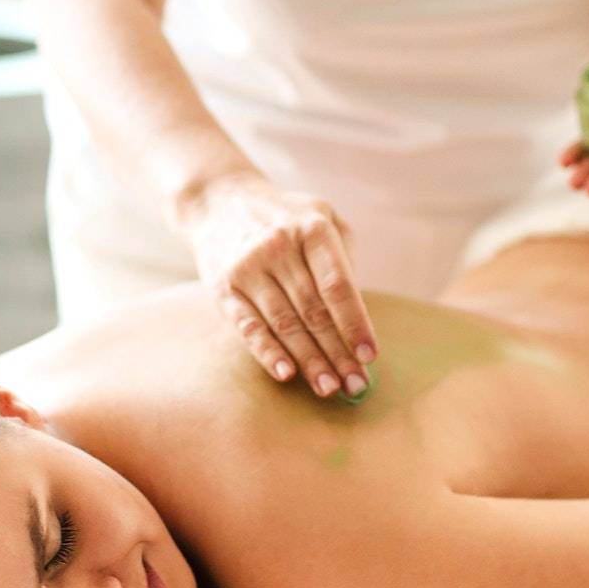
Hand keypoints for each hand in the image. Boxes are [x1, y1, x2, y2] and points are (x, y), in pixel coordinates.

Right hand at [180, 171, 377, 396]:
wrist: (219, 199)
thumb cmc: (285, 217)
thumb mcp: (322, 217)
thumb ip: (343, 258)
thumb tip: (357, 317)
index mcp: (312, 228)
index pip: (338, 286)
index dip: (355, 323)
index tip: (369, 355)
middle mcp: (279, 247)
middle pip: (313, 311)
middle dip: (337, 353)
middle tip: (355, 384)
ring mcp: (248, 267)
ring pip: (284, 324)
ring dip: (309, 361)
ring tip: (328, 388)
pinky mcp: (224, 287)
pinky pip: (249, 326)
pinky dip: (267, 352)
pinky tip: (286, 374)